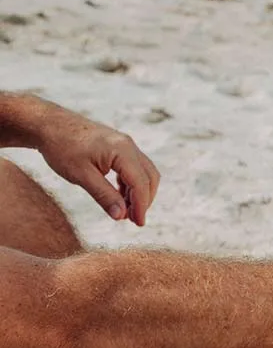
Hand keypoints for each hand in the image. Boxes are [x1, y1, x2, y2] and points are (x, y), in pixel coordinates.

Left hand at [31, 99, 160, 225]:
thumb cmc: (62, 147)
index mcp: (122, 151)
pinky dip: (131, 183)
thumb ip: (104, 196)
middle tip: (134, 220)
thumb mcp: (81, 175)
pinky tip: (120, 196)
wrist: (48, 124)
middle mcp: (128, 145)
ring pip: (144, 172)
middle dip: (144, 200)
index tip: (138, 223)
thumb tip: (121, 215)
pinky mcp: (118, 147)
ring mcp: (125, 145)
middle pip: (149, 177)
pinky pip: (133, 167)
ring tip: (126, 211)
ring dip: (139, 192)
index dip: (141, 205)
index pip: (140, 183)